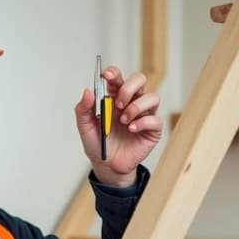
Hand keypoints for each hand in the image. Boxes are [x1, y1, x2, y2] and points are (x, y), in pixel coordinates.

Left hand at [74, 66, 162, 187]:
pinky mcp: (152, 129)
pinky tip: (131, 130)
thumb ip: (83, 110)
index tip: (105, 77)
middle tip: (118, 104)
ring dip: (136, 107)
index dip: (113, 73)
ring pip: (153, 97)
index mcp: (114, 97)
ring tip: (124, 121)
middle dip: (128, 88)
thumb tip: (88, 91)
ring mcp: (143, 114)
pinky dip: (143, 123)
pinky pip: (156, 119)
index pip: (118, 77)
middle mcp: (131, 102)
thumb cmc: (98, 144)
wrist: (107, 166)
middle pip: (140, 80)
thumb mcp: (85, 128)